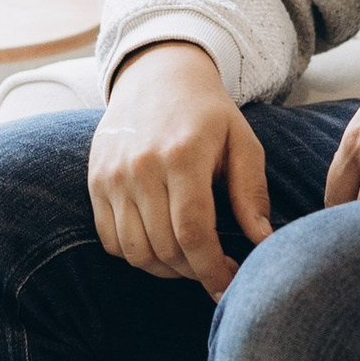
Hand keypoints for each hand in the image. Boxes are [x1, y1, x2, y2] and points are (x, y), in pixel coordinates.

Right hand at [89, 43, 271, 298]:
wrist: (156, 75)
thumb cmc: (207, 113)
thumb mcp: (242, 141)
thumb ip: (252, 192)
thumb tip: (264, 242)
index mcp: (182, 155)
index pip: (193, 232)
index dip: (212, 270)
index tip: (228, 286)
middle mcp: (141, 167)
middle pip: (165, 248)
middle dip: (194, 272)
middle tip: (215, 271)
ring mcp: (113, 176)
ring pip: (136, 251)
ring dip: (166, 270)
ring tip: (190, 261)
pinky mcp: (96, 182)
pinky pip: (111, 241)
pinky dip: (136, 255)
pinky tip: (160, 246)